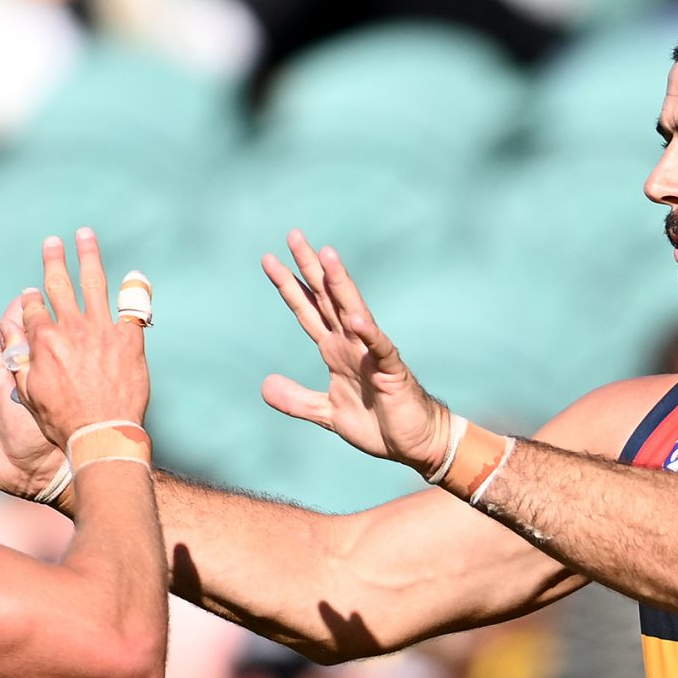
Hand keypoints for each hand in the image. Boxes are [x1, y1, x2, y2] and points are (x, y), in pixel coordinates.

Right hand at [17, 229, 150, 445]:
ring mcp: (102, 330)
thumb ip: (19, 361)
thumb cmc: (62, 421)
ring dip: (88, 256)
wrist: (101, 434)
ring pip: (94, 283)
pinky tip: (134, 275)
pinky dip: (134, 289)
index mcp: (43, 340)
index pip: (33, 308)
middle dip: (54, 260)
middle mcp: (71, 328)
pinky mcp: (129, 339)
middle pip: (59, 285)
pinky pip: (132, 308)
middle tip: (52, 242)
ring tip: (85, 235)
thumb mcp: (28, 393)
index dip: (31, 299)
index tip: (32, 294)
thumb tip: (14, 339)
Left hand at [261, 232, 451, 472]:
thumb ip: (296, 400)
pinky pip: (380, 348)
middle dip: (310, 267)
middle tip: (293, 234)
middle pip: (327, 298)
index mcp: (335, 350)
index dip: (288, 286)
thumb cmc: (377, 423)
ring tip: (327, 256)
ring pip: (353, 311)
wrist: (413, 443)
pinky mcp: (391, 371)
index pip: (307, 310)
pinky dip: (369, 333)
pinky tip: (357, 319)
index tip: (268, 259)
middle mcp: (351, 344)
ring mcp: (372, 354)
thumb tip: (264, 386)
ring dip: (340, 284)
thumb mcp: (326, 414)